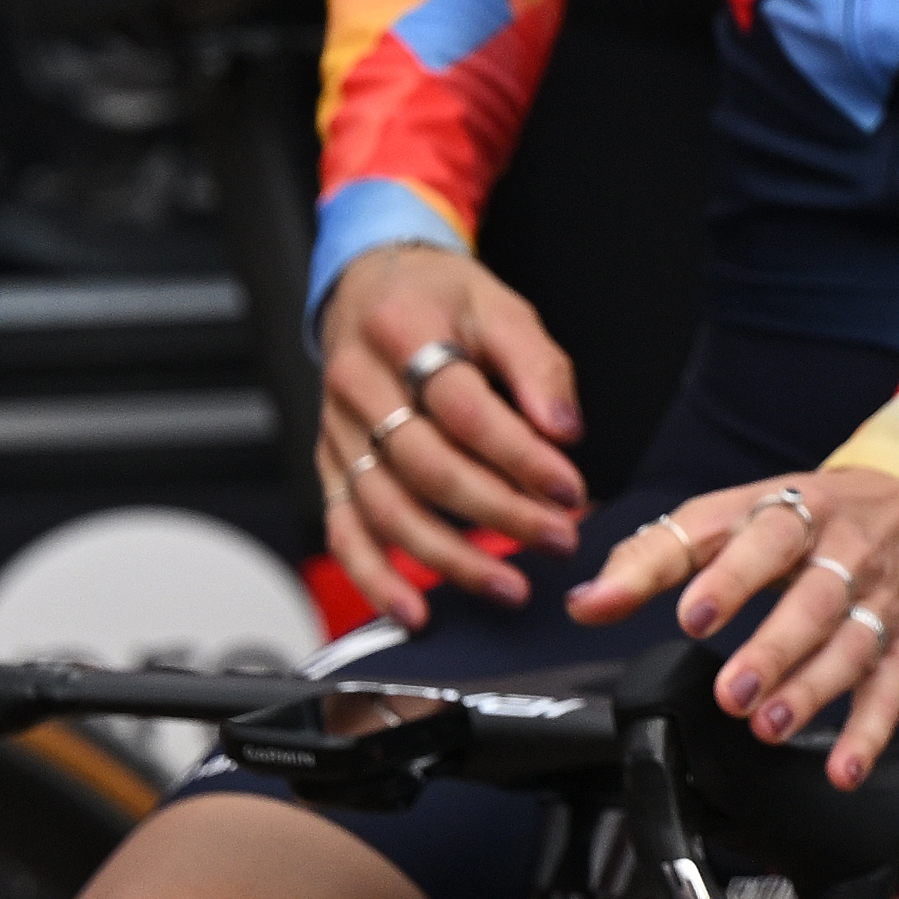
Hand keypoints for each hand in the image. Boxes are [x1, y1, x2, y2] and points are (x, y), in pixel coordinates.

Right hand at [309, 245, 592, 625]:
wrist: (371, 288)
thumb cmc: (439, 300)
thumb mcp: (500, 306)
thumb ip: (537, 368)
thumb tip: (563, 430)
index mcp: (402, 331)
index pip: (465, 409)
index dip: (520, 456)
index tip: (568, 489)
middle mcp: (358, 385)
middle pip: (429, 466)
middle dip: (500, 513)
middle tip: (556, 537)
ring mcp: (338, 431)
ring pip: (388, 509)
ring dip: (450, 558)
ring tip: (509, 585)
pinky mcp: (330, 466)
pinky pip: (345, 531)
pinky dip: (376, 578)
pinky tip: (412, 611)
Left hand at [571, 460, 898, 782]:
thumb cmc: (805, 517)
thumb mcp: (732, 514)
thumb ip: (654, 556)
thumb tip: (587, 603)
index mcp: (797, 511)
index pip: (768, 538)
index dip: (732, 576)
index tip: (693, 616)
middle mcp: (846, 554)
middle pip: (817, 600)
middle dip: (775, 649)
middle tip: (732, 692)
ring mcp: (879, 601)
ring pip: (853, 647)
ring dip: (813, 692)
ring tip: (769, 726)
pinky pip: (892, 692)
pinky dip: (870, 735)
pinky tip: (842, 770)